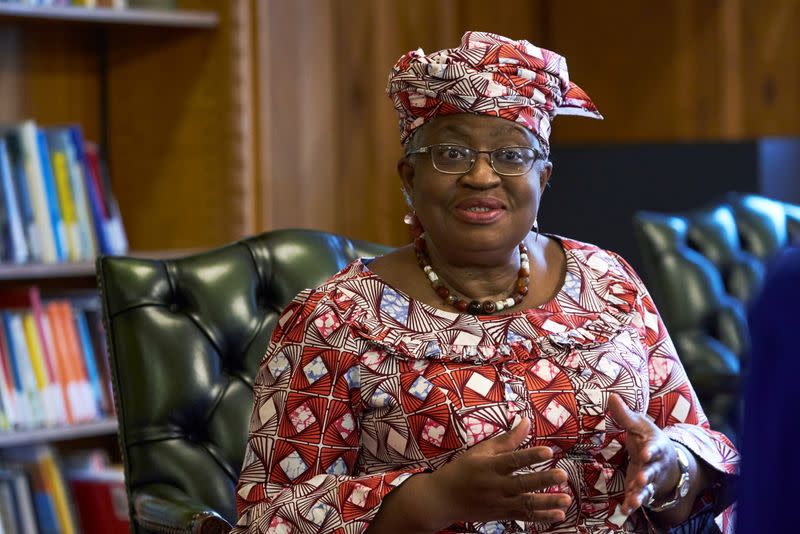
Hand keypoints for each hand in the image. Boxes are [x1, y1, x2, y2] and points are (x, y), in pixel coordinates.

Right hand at [424, 417, 571, 527]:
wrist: (444, 499)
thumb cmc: (463, 470)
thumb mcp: (481, 451)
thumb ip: (506, 439)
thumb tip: (526, 422)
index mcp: (489, 466)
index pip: (512, 460)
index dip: (530, 456)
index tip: (548, 451)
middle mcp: (495, 486)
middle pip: (522, 484)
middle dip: (544, 480)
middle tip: (563, 475)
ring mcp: (499, 503)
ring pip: (526, 504)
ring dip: (548, 502)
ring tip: (567, 498)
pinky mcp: (502, 514)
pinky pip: (524, 516)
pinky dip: (542, 517)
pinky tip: (559, 514)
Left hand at [608, 394, 679, 514]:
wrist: (666, 459)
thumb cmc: (648, 439)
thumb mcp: (639, 425)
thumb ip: (625, 414)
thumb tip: (611, 395)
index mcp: (655, 446)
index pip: (654, 448)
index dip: (651, 450)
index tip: (646, 452)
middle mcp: (655, 465)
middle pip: (652, 471)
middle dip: (647, 476)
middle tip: (641, 480)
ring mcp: (650, 480)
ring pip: (647, 490)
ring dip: (640, 496)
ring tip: (633, 502)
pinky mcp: (643, 490)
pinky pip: (639, 498)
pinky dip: (632, 505)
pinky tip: (624, 511)